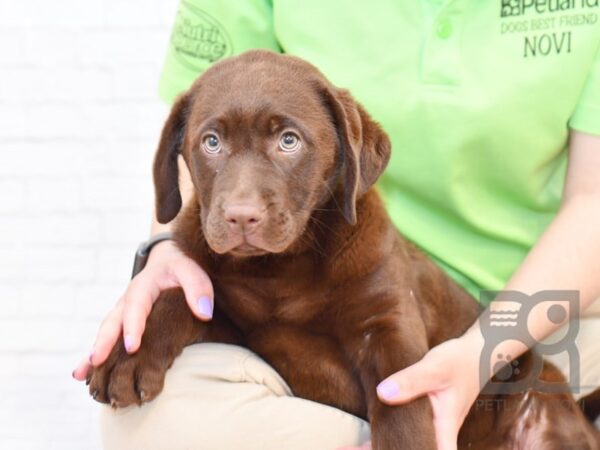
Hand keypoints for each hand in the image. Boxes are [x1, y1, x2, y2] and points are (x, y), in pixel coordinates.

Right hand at [72, 240, 212, 380]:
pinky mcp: (123, 322)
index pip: (137, 306)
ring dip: (94, 352)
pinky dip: (95, 355)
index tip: (132, 347)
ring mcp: (122, 312)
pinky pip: (107, 339)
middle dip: (104, 341)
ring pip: (106, 333)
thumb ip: (198, 288)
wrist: (168, 261)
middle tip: (96, 360)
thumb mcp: (191, 270)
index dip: (133, 326)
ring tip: (82, 374)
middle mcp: (127, 300)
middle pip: (113, 321)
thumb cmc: (181, 267)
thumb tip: (204, 313)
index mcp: (143, 286)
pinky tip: (83, 375)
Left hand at [374, 337, 481, 449]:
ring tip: (352, 449)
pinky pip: (403, 433)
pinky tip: (364, 441)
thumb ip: (411, 381)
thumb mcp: (435, 367)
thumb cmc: (459, 361)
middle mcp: (438, 433)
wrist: (476, 355)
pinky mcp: (422, 419)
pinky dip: (384, 435)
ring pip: (407, 445)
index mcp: (444, 428)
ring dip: (384, 447)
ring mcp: (430, 427)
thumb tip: (383, 394)